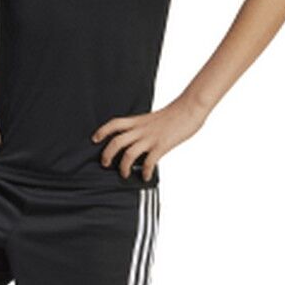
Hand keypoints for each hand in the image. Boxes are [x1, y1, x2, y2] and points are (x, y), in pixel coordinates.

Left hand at [91, 98, 206, 180]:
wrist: (190, 107)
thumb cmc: (175, 113)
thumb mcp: (153, 118)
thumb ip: (143, 127)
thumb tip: (138, 138)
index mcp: (138, 121)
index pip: (114, 123)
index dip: (102, 131)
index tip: (94, 139)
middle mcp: (141, 129)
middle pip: (116, 141)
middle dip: (107, 154)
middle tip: (105, 164)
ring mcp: (151, 138)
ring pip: (128, 154)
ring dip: (123, 167)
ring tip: (124, 174)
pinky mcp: (162, 145)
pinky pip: (149, 162)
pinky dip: (145, 172)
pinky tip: (145, 176)